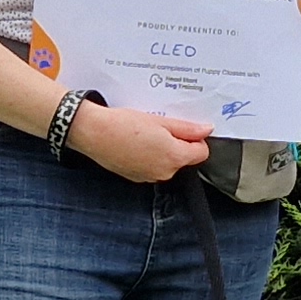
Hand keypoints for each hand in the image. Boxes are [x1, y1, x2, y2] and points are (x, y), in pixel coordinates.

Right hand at [72, 102, 209, 184]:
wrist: (94, 133)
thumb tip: (207, 130)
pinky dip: (149, 156)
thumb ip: (187, 129)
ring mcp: (150, 177)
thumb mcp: (160, 121)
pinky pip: (152, 167)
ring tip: (146, 133)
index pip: (201, 152)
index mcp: (174, 157)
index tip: (184, 127)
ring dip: (163, 150)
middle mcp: (165, 172)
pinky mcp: (137, 178)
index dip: (196, 138)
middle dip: (178, 143)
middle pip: (184, 158)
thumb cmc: (125, 124)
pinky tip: (136, 143)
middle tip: (161, 126)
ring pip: (168, 163)